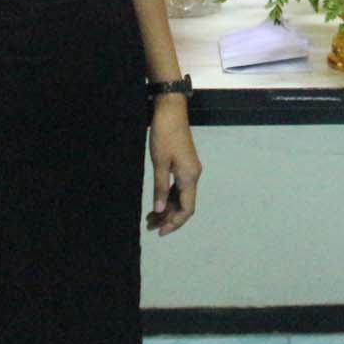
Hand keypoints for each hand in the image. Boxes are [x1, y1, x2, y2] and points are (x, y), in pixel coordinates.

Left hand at [147, 96, 200, 235]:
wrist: (171, 111)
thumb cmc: (164, 134)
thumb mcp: (159, 163)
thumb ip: (159, 188)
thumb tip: (158, 210)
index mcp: (189, 176)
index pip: (187, 209)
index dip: (175, 223)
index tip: (160, 232)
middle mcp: (193, 175)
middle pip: (184, 205)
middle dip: (169, 218)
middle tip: (150, 227)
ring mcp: (190, 170)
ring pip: (181, 197)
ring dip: (167, 209)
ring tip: (150, 219)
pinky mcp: (184, 164)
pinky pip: (179, 187)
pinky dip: (168, 197)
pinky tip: (156, 203)